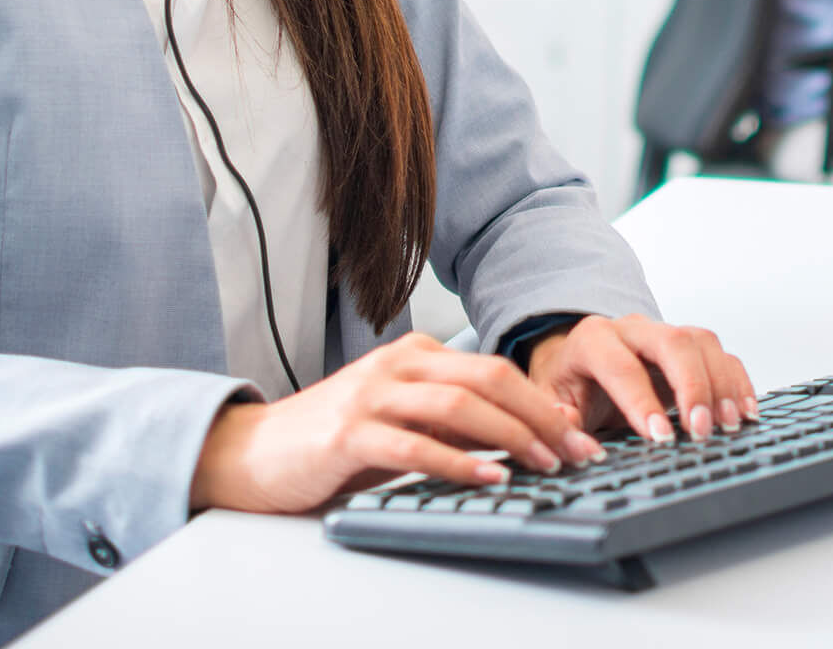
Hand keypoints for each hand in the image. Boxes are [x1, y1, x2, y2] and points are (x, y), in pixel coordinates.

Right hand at [189, 333, 604, 513]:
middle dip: (541, 416)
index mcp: (414, 356)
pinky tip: (488, 476)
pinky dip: (458, 461)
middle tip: (577, 452)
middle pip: (487, 378)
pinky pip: (415, 444)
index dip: (542, 402)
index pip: (494, 369)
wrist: (255, 454)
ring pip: (458, 404)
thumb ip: (455, 424)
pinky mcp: (348, 433)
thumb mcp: (404, 424)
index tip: (577, 436)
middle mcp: (396, 365)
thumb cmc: (334, 443)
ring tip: (544, 464)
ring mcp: (371, 395)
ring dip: (511, 436)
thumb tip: (525, 438)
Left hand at [527, 313, 756, 443]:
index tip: (659, 437)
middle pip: (672, 341)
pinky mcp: (688, 347)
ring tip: (728, 426)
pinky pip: (721, 355)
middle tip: (701, 430)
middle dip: (692, 386)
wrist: (578, 365)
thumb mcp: (550, 404)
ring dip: (720, 385)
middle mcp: (632, 328)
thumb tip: (578, 441)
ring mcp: (663, 333)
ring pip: (702, 342)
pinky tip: (744, 412)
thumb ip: (559, 421)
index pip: (621, 365)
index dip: (641, 400)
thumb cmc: (568, 388)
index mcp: (592, 340)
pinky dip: (737, 382)